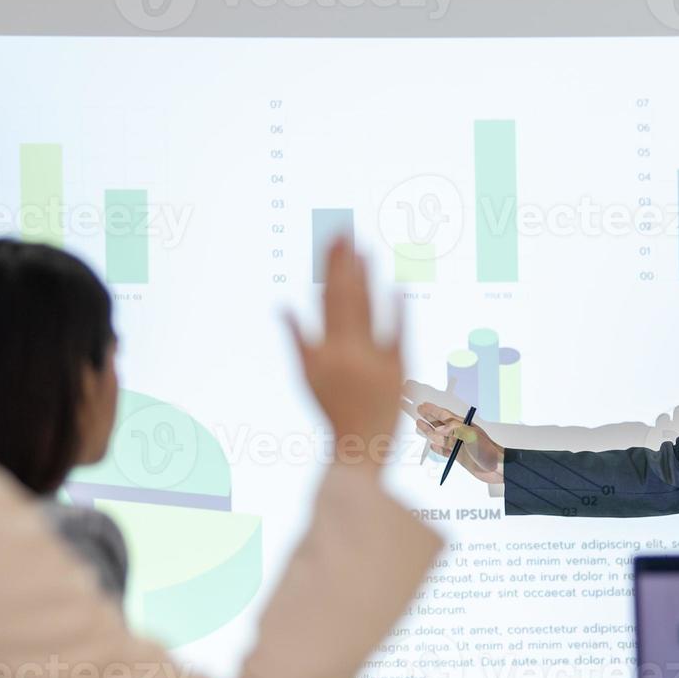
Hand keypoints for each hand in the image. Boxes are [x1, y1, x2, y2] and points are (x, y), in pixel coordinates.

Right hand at [286, 239, 402, 470]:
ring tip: (365, 251)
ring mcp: (371, 362)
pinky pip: (396, 336)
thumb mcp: (307, 377)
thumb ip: (297, 341)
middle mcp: (344, 353)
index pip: (327, 300)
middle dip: (343, 264)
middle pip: (344, 300)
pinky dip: (396, 312)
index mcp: (322, 352)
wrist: (359, 447)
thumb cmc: (334, 411)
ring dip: (365, 279)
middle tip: (345, 229)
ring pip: (366, 313)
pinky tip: (396, 287)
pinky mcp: (396, 372)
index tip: (334, 239)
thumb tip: (282, 308)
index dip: (331, 268)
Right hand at [414, 402, 504, 483]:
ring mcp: (459, 446)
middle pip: (440, 424)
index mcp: (463, 426)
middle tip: (418, 411)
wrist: (497, 467)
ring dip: (429, 431)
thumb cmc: (488, 450)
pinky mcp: (459, 457)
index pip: (444, 415)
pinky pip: (445, 451)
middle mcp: (459, 434)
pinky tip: (432, 445)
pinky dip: (437, 448)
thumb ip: (454, 429)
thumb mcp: (471, 435)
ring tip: (419, 425)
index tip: (423, 406)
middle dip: (429, 417)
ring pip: (439, 437)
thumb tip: (438, 430)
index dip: (433, 410)